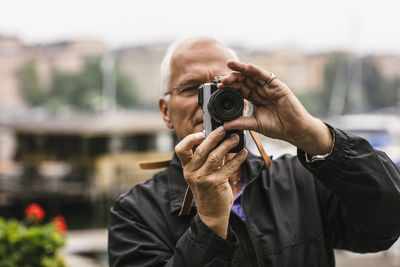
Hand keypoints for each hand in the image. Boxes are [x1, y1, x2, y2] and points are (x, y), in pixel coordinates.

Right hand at [175, 126, 247, 237]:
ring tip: (235, 138)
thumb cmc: (208, 190)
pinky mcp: (216, 184)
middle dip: (214, 137)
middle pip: (201, 150)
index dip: (189, 139)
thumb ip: (208, 158)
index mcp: (187, 168)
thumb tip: (219, 139)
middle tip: (224, 129)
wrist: (211, 213)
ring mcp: (203, 179)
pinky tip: (243, 153)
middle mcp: (192, 173)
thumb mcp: (202, 174)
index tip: (201, 132)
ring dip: (227, 145)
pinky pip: (228, 167)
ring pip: (215, 156)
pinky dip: (237, 158)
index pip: (181, 150)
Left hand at [218, 60, 332, 155]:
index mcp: (254, 98)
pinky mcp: (278, 86)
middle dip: (232, 77)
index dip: (229, 87)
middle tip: (221, 78)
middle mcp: (261, 90)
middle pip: (244, 80)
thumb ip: (240, 122)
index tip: (218, 87)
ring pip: (253, 75)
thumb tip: (223, 125)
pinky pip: (266, 76)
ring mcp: (269, 87)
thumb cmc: (277, 127)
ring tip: (230, 65)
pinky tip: (248, 67)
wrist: (294, 131)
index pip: (239, 89)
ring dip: (241, 70)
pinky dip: (257, 71)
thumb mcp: (254, 124)